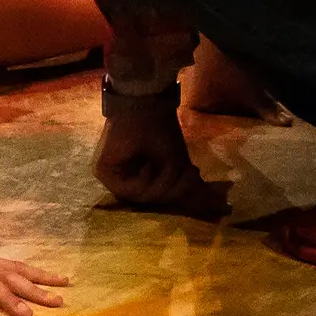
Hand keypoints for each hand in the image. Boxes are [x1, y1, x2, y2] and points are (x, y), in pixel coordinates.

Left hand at [94, 93, 228, 219]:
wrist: (145, 107)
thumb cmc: (160, 131)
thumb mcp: (178, 164)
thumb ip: (186, 186)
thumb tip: (214, 208)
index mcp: (139, 178)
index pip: (160, 198)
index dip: (180, 193)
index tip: (196, 175)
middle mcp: (123, 179)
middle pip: (152, 201)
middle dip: (174, 190)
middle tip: (191, 172)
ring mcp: (110, 177)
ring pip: (141, 198)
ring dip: (162, 185)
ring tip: (172, 166)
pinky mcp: (102, 172)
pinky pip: (127, 191)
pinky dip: (143, 183)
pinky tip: (149, 167)